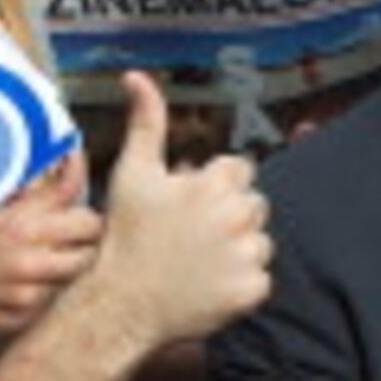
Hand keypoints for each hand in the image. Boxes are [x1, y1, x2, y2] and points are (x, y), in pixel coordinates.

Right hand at [76, 75, 271, 351]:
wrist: (120, 303)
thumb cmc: (125, 236)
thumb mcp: (132, 172)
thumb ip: (146, 122)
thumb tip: (137, 77)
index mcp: (214, 184)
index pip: (240, 172)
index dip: (214, 188)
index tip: (189, 207)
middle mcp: (236, 216)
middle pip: (254, 206)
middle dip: (230, 216)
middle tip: (192, 236)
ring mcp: (246, 255)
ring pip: (260, 242)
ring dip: (238, 250)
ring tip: (199, 262)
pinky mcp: (251, 289)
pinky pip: (260, 279)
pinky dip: (241, 284)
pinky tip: (209, 285)